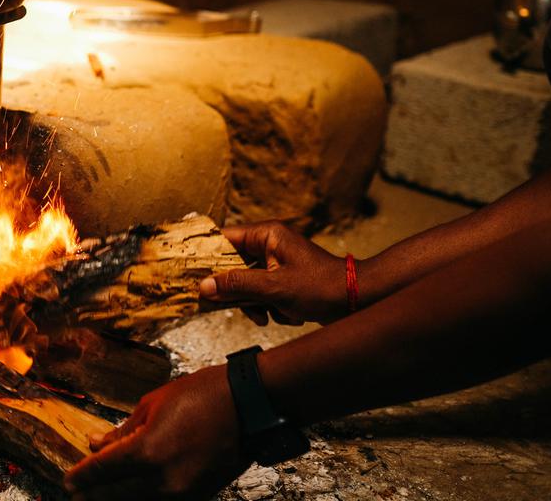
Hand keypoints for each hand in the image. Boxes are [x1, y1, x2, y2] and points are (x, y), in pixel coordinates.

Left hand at [63, 365, 247, 499]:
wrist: (248, 406)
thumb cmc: (201, 395)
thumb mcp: (153, 405)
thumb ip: (123, 430)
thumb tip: (96, 442)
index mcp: (148, 451)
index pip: (104, 469)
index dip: (83, 476)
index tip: (69, 480)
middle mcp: (163, 479)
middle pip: (117, 494)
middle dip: (94, 495)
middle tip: (76, 494)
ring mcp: (183, 491)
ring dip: (117, 499)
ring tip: (98, 497)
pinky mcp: (199, 495)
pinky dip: (143, 498)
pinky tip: (132, 494)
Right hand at [200, 221, 348, 325]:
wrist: (358, 301)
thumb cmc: (321, 287)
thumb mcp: (274, 288)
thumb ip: (237, 285)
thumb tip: (204, 286)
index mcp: (266, 235)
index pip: (225, 238)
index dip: (207, 255)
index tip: (192, 272)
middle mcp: (269, 245)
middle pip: (233, 265)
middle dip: (236, 290)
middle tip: (236, 304)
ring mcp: (277, 264)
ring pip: (246, 283)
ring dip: (254, 303)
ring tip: (268, 314)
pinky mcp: (284, 281)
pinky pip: (262, 293)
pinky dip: (268, 308)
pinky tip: (283, 316)